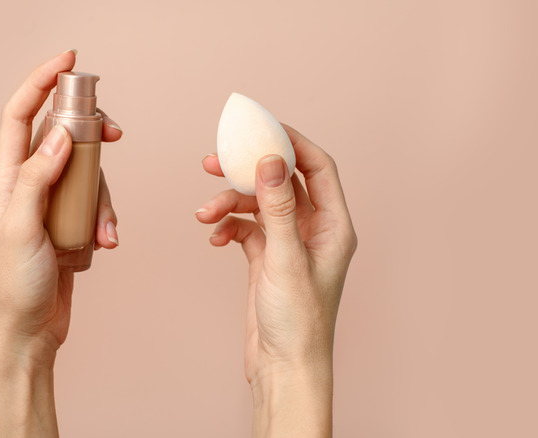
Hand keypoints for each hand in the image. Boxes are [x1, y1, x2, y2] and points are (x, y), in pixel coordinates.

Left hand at [0, 50, 121, 437]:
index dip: (41, 83)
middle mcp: (29, 186)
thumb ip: (36, 177)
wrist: (28, 331)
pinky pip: (98, 208)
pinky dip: (108, 222)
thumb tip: (58, 136)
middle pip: (64, 138)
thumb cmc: (13, 285)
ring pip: (89, 175)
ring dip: (105, 199)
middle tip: (116, 132)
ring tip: (105, 233)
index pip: (21, 116)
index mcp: (8, 179)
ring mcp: (52, 206)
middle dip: (93, 134)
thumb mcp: (21, 227)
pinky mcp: (71, 227)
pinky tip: (106, 244)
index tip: (69, 62)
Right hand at [197, 124, 356, 436]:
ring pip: (257, 205)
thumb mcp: (285, 257)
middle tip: (214, 160)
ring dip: (229, 204)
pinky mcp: (267, 260)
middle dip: (247, 170)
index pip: (317, 167)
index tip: (259, 129)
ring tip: (204, 214)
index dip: (291, 143)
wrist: (283, 367)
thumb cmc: (298, 320)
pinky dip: (228, 227)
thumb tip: (270, 158)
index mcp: (333, 226)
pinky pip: (246, 228)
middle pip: (281, 182)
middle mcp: (314, 230)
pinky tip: (215, 238)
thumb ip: (278, 206)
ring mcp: (289, 245)